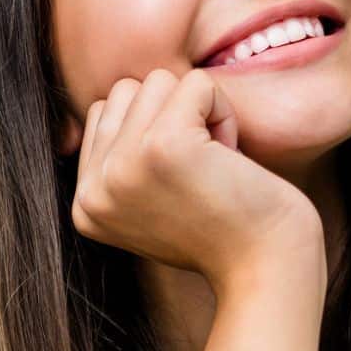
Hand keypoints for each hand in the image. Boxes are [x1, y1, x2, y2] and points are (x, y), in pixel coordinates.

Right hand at [71, 68, 324, 295]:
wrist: (266, 268)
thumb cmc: (223, 229)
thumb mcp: (150, 201)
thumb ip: (122, 158)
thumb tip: (116, 97)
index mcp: (85, 205)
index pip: (104, 114)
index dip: (153, 130)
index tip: (183, 182)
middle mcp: (92, 190)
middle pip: (126, 91)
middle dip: (173, 115)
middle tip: (203, 171)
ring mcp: (123, 167)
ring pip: (158, 81)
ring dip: (199, 112)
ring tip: (215, 164)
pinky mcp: (162, 145)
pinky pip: (196, 83)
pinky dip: (223, 111)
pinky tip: (230, 157)